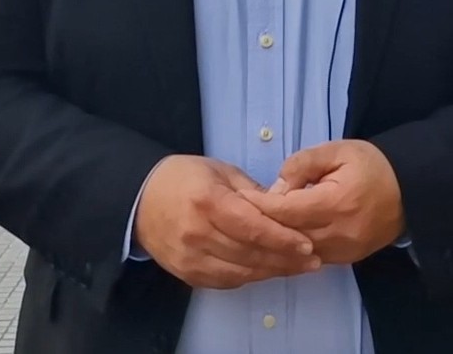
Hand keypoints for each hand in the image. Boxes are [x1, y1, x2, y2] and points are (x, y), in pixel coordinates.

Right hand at [132, 155, 320, 289]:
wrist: (140, 200)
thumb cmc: (184, 178)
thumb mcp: (220, 171)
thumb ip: (252, 191)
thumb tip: (284, 206)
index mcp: (208, 201)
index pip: (252, 227)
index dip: (283, 239)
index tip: (307, 244)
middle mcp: (198, 232)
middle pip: (250, 253)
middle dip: (285, 259)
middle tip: (312, 260)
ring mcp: (190, 257)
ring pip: (240, 271)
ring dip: (272, 271)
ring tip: (297, 267)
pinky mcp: (186, 273)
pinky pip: (226, 281)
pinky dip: (250, 276)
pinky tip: (267, 270)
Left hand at [239, 140, 405, 264]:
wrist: (411, 190)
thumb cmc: (372, 165)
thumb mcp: (338, 151)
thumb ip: (303, 164)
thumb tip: (276, 187)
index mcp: (336, 202)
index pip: (286, 209)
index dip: (259, 205)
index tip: (238, 197)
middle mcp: (338, 232)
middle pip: (287, 235)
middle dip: (261, 224)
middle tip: (237, 214)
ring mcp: (343, 251)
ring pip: (296, 252)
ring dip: (275, 241)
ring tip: (253, 227)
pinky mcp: (346, 260)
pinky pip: (310, 258)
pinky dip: (292, 250)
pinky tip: (278, 239)